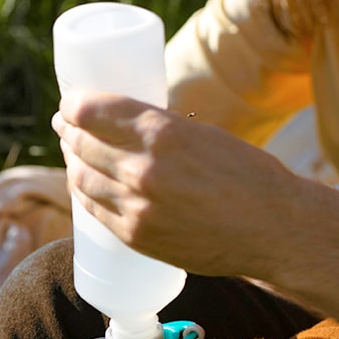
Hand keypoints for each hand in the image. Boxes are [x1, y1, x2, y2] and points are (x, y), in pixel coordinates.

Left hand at [52, 92, 305, 278]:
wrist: (274, 228)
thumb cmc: (248, 175)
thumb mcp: (205, 135)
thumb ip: (163, 132)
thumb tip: (124, 126)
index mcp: (163, 133)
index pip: (94, 111)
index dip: (74, 105)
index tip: (69, 103)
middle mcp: (143, 168)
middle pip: (82, 143)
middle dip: (68, 129)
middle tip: (63, 124)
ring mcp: (136, 205)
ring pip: (81, 177)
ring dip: (70, 160)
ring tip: (69, 150)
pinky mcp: (135, 235)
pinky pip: (93, 210)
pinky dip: (82, 193)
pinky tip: (80, 183)